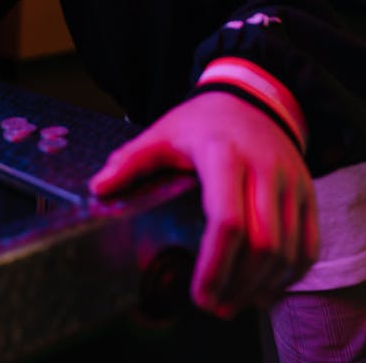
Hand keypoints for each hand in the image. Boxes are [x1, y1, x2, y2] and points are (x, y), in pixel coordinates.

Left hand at [88, 92, 318, 318]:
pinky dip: (288, 275)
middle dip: (238, 284)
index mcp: (223, 154)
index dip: (215, 265)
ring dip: (262, 286)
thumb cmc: (202, 122)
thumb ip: (133, 161)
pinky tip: (263, 288)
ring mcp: (291, 181)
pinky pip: (307, 246)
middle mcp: (264, 168)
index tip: (199, 295)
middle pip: (263, 243)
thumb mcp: (164, 132)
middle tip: (214, 306)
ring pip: (288, 250)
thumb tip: (99, 188)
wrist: (252, 98)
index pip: (228, 220)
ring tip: (234, 302)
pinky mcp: (307, 193)